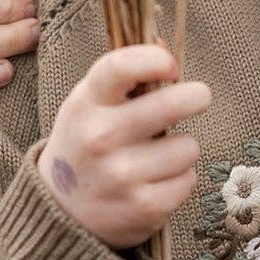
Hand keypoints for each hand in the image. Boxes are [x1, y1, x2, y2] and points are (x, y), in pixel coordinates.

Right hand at [38, 45, 212, 248]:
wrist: (61, 210)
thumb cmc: (86, 142)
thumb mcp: (91, 104)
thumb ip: (126, 77)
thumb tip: (168, 49)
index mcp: (86, 104)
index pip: (122, 66)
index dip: (156, 60)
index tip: (171, 67)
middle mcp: (100, 138)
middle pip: (171, 104)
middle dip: (196, 96)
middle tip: (198, 97)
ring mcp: (122, 175)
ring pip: (188, 146)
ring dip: (183, 148)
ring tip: (160, 155)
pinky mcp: (143, 207)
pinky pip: (188, 180)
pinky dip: (180, 180)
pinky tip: (157, 181)